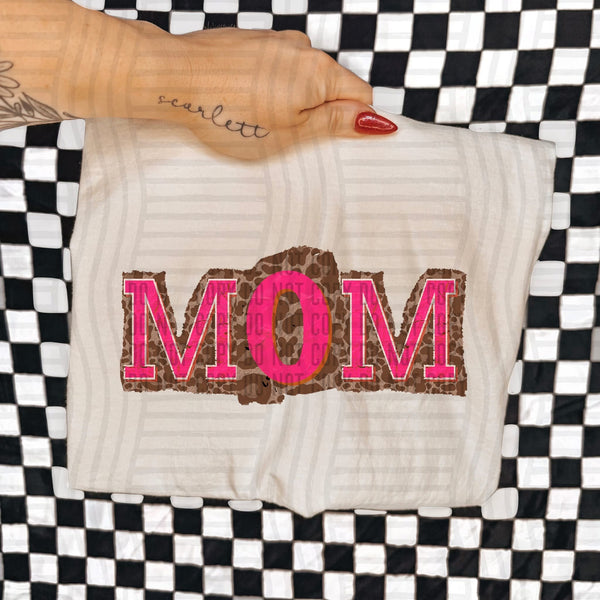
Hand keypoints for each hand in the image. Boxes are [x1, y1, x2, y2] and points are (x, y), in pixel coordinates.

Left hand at [129, 25, 397, 160]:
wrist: (172, 78)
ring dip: (291, 101)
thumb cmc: (227, 114)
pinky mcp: (252, 42)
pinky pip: (276, 68)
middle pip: (332, 86)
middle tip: (288, 139)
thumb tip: (377, 123)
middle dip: (318, 114)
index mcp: (320, 73)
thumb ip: (334, 125)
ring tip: (259, 122)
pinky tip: (244, 103)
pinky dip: (269, 87)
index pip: (361, 97)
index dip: (351, 123)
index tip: (330, 142)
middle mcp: (303, 48)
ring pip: (301, 78)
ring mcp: (275, 41)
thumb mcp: (288, 133)